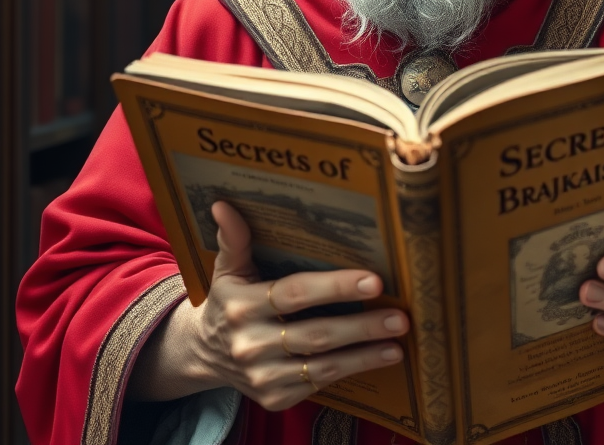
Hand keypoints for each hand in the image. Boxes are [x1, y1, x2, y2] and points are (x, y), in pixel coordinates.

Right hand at [128, 201, 408, 407]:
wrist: (204, 355)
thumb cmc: (228, 301)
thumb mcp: (226, 269)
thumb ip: (233, 239)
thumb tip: (223, 205)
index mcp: (243, 304)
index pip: (295, 294)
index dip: (336, 287)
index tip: (374, 280)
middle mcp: (251, 343)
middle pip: (316, 334)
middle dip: (361, 325)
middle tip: (399, 316)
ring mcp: (263, 376)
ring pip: (323, 365)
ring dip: (364, 353)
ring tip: (398, 340)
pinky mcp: (274, 399)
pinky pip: (319, 384)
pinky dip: (352, 371)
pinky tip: (380, 358)